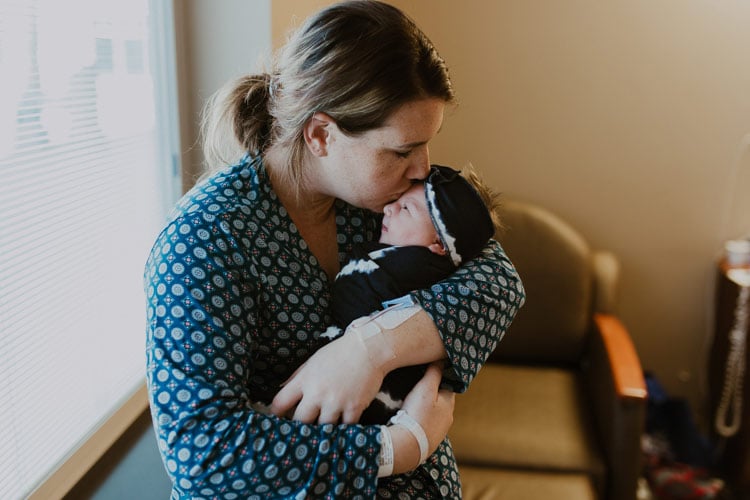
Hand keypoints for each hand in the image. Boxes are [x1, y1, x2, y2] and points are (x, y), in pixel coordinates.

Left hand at [270, 331, 384, 423]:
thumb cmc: (340, 353)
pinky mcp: (353, 407)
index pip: (280, 403)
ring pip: (323, 428)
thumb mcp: (313, 360)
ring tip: (323, 431)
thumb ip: (298, 377)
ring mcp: (336, 402)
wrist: (368, 349)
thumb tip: (282, 389)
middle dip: (300, 426)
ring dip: (323, 429)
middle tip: (302, 429)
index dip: (276, 414)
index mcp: (305, 380)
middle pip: (300, 421)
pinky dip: (343, 428)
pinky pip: (345, 427)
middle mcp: (318, 392)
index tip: (278, 419)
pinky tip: (342, 427)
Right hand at [391, 361, 454, 471]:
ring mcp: (439, 431)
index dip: (439, 377)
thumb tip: (442, 358)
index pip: (448, 385)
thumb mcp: (425, 388)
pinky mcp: (429, 441)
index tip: (430, 372)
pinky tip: (410, 420)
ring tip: (411, 403)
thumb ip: (434, 372)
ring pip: (434, 414)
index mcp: (450, 403)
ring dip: (425, 409)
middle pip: (441, 400)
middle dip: (431, 394)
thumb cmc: (417, 414)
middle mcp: (448, 418)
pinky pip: (426, 426)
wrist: (408, 445)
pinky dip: (420, 421)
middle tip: (417, 387)